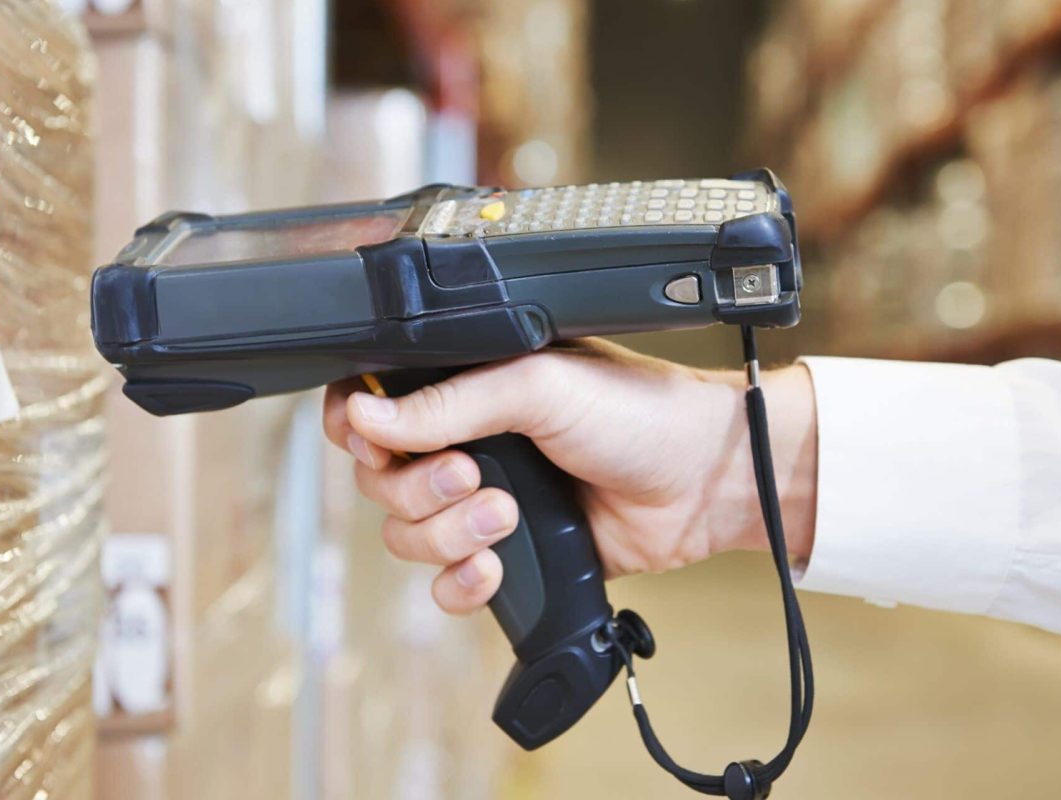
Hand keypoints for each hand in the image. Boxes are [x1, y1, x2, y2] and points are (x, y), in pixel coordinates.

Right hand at [322, 338, 817, 614]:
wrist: (702, 481)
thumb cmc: (636, 411)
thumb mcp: (538, 384)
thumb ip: (449, 401)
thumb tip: (365, 415)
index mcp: (465, 386)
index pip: (372, 407)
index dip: (358, 429)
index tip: (378, 442)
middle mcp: (465, 443)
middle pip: (380, 481)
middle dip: (417, 487)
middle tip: (473, 475)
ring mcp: (483, 503)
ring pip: (409, 537)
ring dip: (449, 534)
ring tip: (508, 514)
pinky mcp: (509, 558)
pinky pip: (447, 587)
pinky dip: (460, 584)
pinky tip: (493, 568)